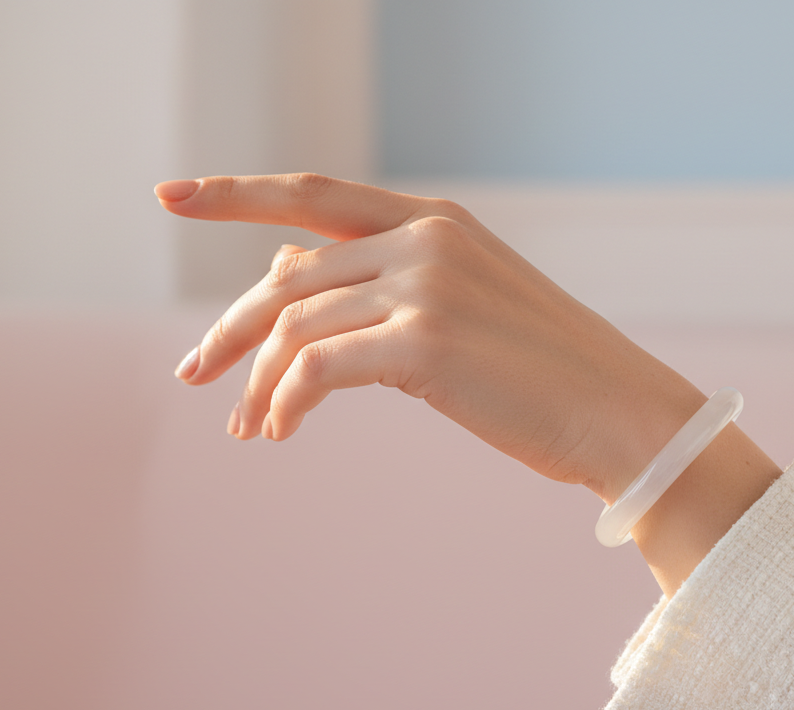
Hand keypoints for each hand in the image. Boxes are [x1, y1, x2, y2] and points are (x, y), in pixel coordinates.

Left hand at [156, 173, 706, 502]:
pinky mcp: (425, 342)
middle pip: (288, 273)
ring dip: (258, 384)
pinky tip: (282, 433)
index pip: (311, 194)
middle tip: (194, 374)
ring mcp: (426, 286)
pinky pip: (317, 368)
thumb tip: (287, 274)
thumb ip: (380, 284)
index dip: (235, 192)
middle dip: (231, 328)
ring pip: (296, 326)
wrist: (622, 413)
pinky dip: (285, 403)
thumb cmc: (544, 371)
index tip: (171, 194)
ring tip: (250, 428)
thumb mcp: (461, 306)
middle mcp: (425, 239)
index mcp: (435, 221)